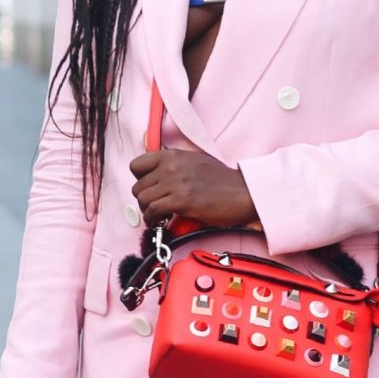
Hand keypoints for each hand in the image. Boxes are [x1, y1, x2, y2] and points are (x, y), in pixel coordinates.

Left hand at [128, 146, 256, 229]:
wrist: (242, 192)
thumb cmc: (222, 180)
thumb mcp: (195, 161)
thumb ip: (175, 164)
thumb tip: (158, 175)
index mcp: (173, 155)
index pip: (136, 165)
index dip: (140, 180)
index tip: (150, 188)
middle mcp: (171, 166)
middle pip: (137, 186)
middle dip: (145, 199)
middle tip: (157, 206)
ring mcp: (175, 182)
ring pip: (142, 199)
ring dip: (148, 210)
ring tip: (159, 215)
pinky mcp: (181, 200)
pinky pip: (153, 211)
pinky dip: (152, 220)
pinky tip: (160, 222)